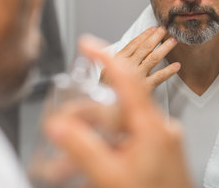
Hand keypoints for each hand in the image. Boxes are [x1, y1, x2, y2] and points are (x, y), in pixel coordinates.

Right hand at [44, 35, 192, 187]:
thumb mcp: (109, 176)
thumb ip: (81, 148)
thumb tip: (58, 125)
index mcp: (152, 127)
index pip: (127, 79)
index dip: (106, 58)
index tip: (88, 44)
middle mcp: (159, 130)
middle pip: (116, 109)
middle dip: (85, 118)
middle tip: (60, 129)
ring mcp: (161, 145)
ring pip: (119, 130)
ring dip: (94, 140)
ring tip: (67, 166)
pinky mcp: (159, 157)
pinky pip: (128, 144)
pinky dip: (108, 150)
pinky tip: (92, 168)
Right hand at [100, 26, 179, 90]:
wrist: (106, 109)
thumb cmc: (106, 91)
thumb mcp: (105, 72)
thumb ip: (117, 61)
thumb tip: (126, 50)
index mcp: (118, 60)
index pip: (133, 44)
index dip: (144, 35)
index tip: (153, 29)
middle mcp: (128, 66)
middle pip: (145, 48)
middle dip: (156, 37)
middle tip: (165, 30)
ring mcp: (137, 76)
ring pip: (153, 58)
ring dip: (164, 48)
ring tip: (173, 41)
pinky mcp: (145, 88)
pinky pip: (159, 77)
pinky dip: (169, 71)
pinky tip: (177, 66)